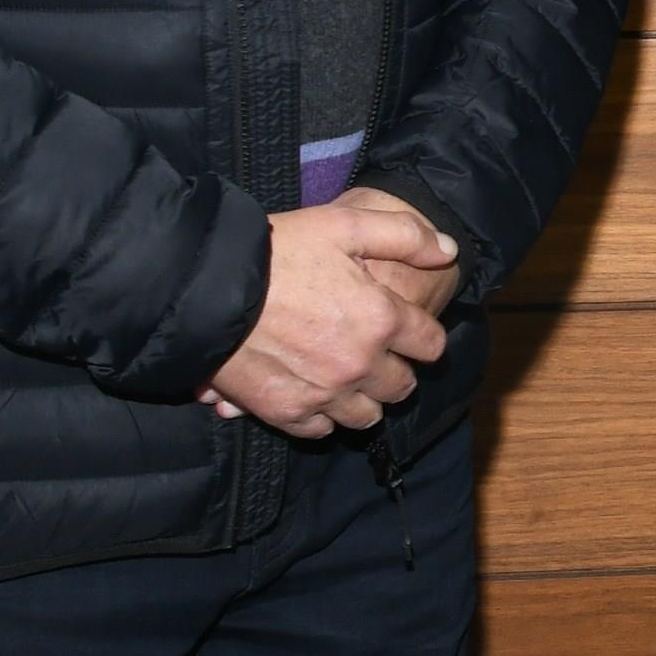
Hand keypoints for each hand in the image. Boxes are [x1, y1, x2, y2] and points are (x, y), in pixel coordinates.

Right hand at [206, 194, 455, 435]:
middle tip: (375, 354)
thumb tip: (448, 251)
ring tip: (346, 378)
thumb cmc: (277, 250)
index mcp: (382, 319)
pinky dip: (321, 416)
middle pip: (402, 386)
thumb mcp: (345, 225)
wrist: (206, 286)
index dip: (423, 336)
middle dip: (395, 371)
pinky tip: (312, 393)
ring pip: (367, 416)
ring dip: (363, 399)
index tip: (409, 330)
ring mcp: (324, 393)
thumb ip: (405, 236)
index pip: (431, 345)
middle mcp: (361, 364)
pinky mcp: (287, 411)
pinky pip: (321, 430)